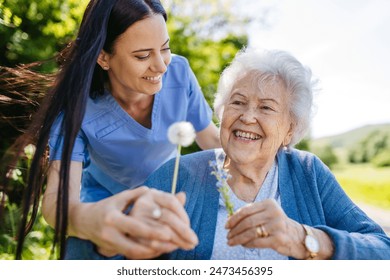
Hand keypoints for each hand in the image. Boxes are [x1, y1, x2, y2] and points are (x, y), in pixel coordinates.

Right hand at [71, 187, 196, 258]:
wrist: (85, 221)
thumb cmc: (107, 206)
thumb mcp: (119, 197)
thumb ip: (136, 194)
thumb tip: (153, 191)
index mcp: (112, 217)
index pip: (134, 226)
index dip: (151, 230)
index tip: (168, 231)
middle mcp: (110, 233)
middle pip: (135, 245)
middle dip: (155, 246)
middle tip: (173, 243)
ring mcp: (110, 244)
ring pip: (134, 254)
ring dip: (153, 252)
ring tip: (170, 248)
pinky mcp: (112, 250)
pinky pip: (131, 255)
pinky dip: (146, 254)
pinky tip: (159, 250)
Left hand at [225, 199, 305, 258]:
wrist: (298, 237)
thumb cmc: (276, 224)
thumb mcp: (266, 213)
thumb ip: (251, 213)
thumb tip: (230, 218)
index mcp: (269, 203)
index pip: (246, 210)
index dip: (233, 218)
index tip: (226, 225)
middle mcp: (274, 213)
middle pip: (247, 222)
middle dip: (234, 230)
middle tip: (227, 236)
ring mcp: (277, 226)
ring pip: (250, 232)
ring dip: (238, 238)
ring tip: (231, 242)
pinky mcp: (278, 239)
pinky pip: (257, 242)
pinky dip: (247, 244)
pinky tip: (243, 245)